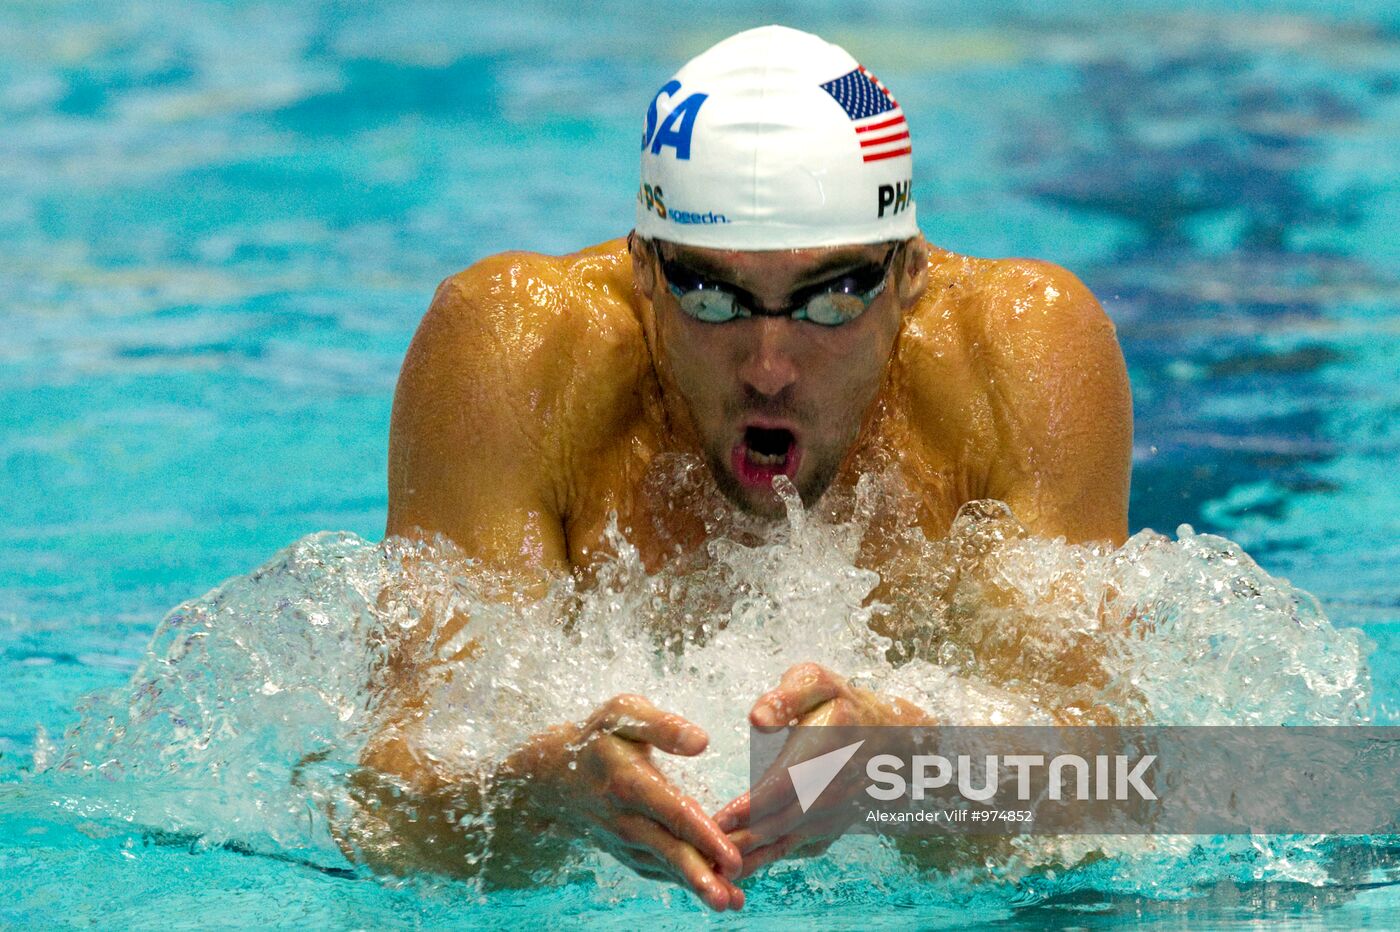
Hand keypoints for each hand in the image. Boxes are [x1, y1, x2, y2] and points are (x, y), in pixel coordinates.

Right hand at [506, 694, 744, 910]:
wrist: (553, 775)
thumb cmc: (598, 738)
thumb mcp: (623, 714)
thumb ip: (662, 726)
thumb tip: (702, 741)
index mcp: (628, 781)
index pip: (673, 812)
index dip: (704, 835)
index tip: (731, 855)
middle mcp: (625, 818)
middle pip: (668, 850)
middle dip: (699, 876)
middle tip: (730, 899)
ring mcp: (623, 840)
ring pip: (663, 866)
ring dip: (695, 885)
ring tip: (728, 902)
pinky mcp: (625, 851)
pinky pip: (655, 869)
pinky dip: (681, 881)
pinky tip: (710, 890)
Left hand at [714, 663, 929, 878]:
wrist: (891, 739)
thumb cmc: (840, 704)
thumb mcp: (817, 683)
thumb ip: (786, 696)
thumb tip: (758, 719)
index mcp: (828, 745)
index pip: (787, 781)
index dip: (753, 805)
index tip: (719, 819)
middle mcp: (834, 787)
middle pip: (782, 820)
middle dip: (741, 840)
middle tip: (702, 852)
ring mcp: (834, 814)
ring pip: (787, 841)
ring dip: (750, 858)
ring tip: (712, 871)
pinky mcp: (830, 830)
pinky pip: (795, 848)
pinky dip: (766, 860)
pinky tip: (738, 869)